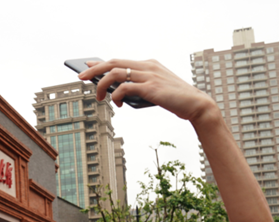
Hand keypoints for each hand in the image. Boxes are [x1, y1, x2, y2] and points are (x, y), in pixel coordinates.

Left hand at [78, 59, 215, 122]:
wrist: (196, 105)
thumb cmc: (175, 100)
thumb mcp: (155, 90)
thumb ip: (139, 87)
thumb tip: (117, 93)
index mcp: (149, 65)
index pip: (120, 60)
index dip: (102, 63)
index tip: (88, 66)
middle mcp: (148, 66)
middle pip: (114, 63)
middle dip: (95, 70)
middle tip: (81, 78)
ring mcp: (149, 76)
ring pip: (116, 73)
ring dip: (102, 84)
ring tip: (98, 96)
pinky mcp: (151, 88)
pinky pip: (125, 88)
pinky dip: (117, 96)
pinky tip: (117, 104)